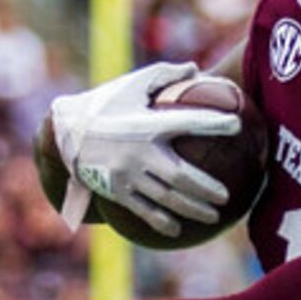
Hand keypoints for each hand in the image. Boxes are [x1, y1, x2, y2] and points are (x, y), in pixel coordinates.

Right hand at [48, 62, 241, 234]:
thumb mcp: (133, 83)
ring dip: (192, 209)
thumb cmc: (104, 103)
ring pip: (165, 198)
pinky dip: (161, 221)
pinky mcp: (116, 191)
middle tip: (227, 196)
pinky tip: (177, 230)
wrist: (64, 131)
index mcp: (147, 124)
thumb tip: (197, 69)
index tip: (237, 125)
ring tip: (214, 216)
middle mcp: (138, 153)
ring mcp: (126, 175)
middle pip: (180, 176)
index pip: (187, 122)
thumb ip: (165, 75)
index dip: (213, 123)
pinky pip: (142, 210)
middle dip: (206, 188)